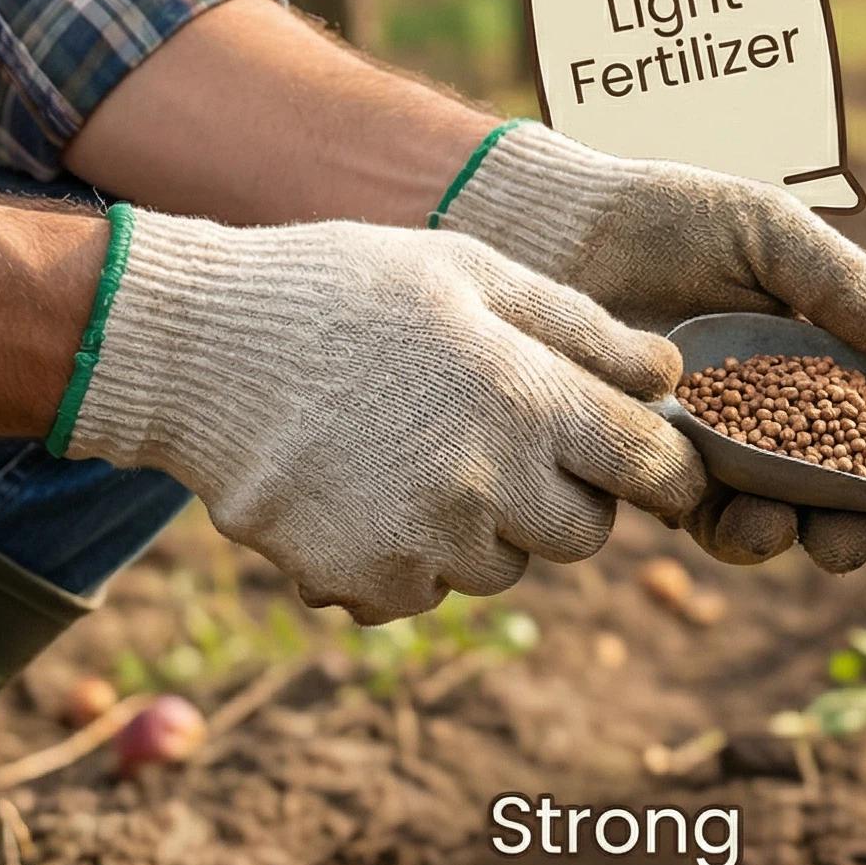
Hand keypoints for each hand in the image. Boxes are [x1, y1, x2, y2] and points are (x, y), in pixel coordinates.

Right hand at [59, 209, 705, 623]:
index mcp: (527, 400)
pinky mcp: (362, 582)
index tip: (651, 461)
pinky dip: (409, 557)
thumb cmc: (346, 289)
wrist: (197, 348)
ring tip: (417, 450)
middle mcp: (487, 485)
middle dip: (567, 497)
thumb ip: (581, 328)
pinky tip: (365, 488)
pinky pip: (423, 593)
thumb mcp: (471, 271)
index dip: (665, 468)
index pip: (652, 469)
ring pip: (502, 568)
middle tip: (510, 442)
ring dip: (483, 527)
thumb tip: (668, 375)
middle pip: (585, 535)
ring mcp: (422, 544)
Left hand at [440, 122, 865, 571]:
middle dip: (862, 527)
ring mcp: (718, 447)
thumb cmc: (671, 217)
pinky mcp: (655, 465)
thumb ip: (845, 287)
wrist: (561, 229)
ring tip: (789, 525)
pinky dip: (730, 527)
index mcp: (823, 362)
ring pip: (776, 518)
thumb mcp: (770, 232)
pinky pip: (702, 516)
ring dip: (794, 536)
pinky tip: (741, 516)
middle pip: (840, 493)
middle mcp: (777, 417)